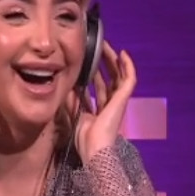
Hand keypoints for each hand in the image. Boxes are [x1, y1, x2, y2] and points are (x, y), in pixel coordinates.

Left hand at [68, 41, 136, 164]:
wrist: (94, 148)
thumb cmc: (84, 139)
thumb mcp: (73, 113)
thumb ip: (71, 99)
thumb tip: (65, 84)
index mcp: (99, 111)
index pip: (99, 88)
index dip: (94, 75)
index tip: (87, 63)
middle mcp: (110, 105)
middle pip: (109, 80)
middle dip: (103, 64)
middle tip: (96, 50)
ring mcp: (118, 102)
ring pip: (119, 76)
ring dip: (113, 61)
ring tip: (107, 47)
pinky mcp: (123, 99)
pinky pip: (129, 79)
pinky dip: (128, 66)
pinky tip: (123, 54)